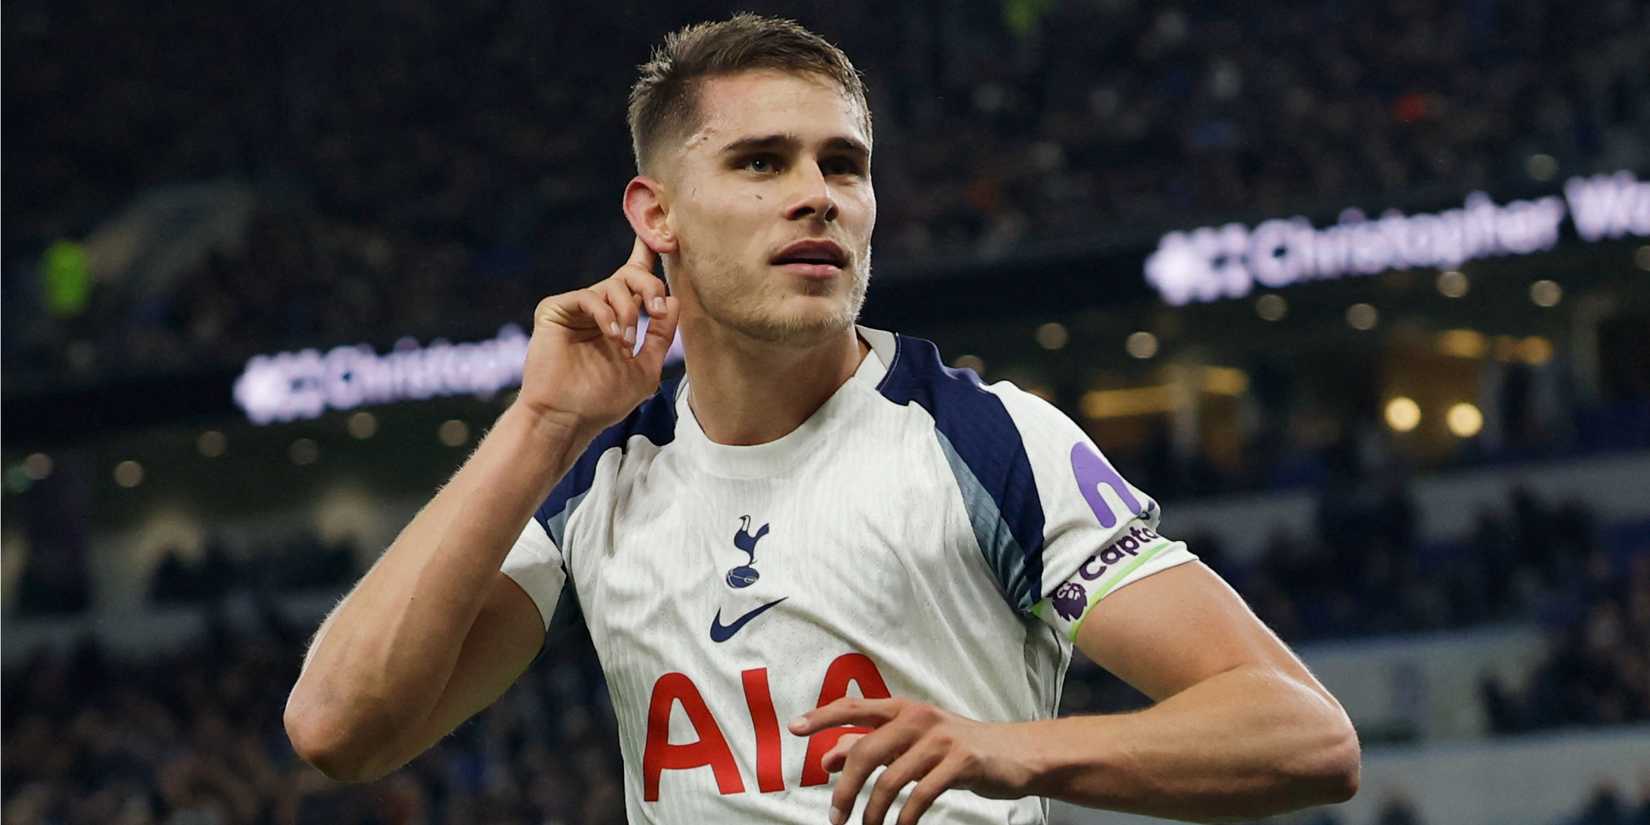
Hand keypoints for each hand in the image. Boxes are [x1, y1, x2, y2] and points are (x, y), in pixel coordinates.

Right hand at [516, 237, 678, 434]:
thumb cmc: (604, 400)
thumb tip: (674, 299)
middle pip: (630, 275)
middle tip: (657, 311)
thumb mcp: (646, 368)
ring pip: (613, 285)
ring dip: (629, 312)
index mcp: (619, 318)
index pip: (637, 280)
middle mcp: (598, 308)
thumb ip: (660, 335)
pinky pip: (588, 296)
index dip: (649, 254)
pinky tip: (612, 337)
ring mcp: (576, 308)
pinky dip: (606, 314)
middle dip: (650, 286)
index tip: (666, 236)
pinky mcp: (555, 310)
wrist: (568, 419)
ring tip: (626, 343)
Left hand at [789, 698, 1035, 824]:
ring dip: (873, 812)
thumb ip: (870, 746)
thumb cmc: (955, 749)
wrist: (1014, 754)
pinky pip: (921, 794)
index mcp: (902, 709)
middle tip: (836, 817)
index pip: (854, 707)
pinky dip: (905, 818)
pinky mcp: (961, 762)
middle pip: (865, 752)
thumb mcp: (911, 744)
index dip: (823, 717)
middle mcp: (917, 718)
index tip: (795, 729)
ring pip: (890, 779)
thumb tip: (827, 758)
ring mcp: (940, 738)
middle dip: (845, 789)